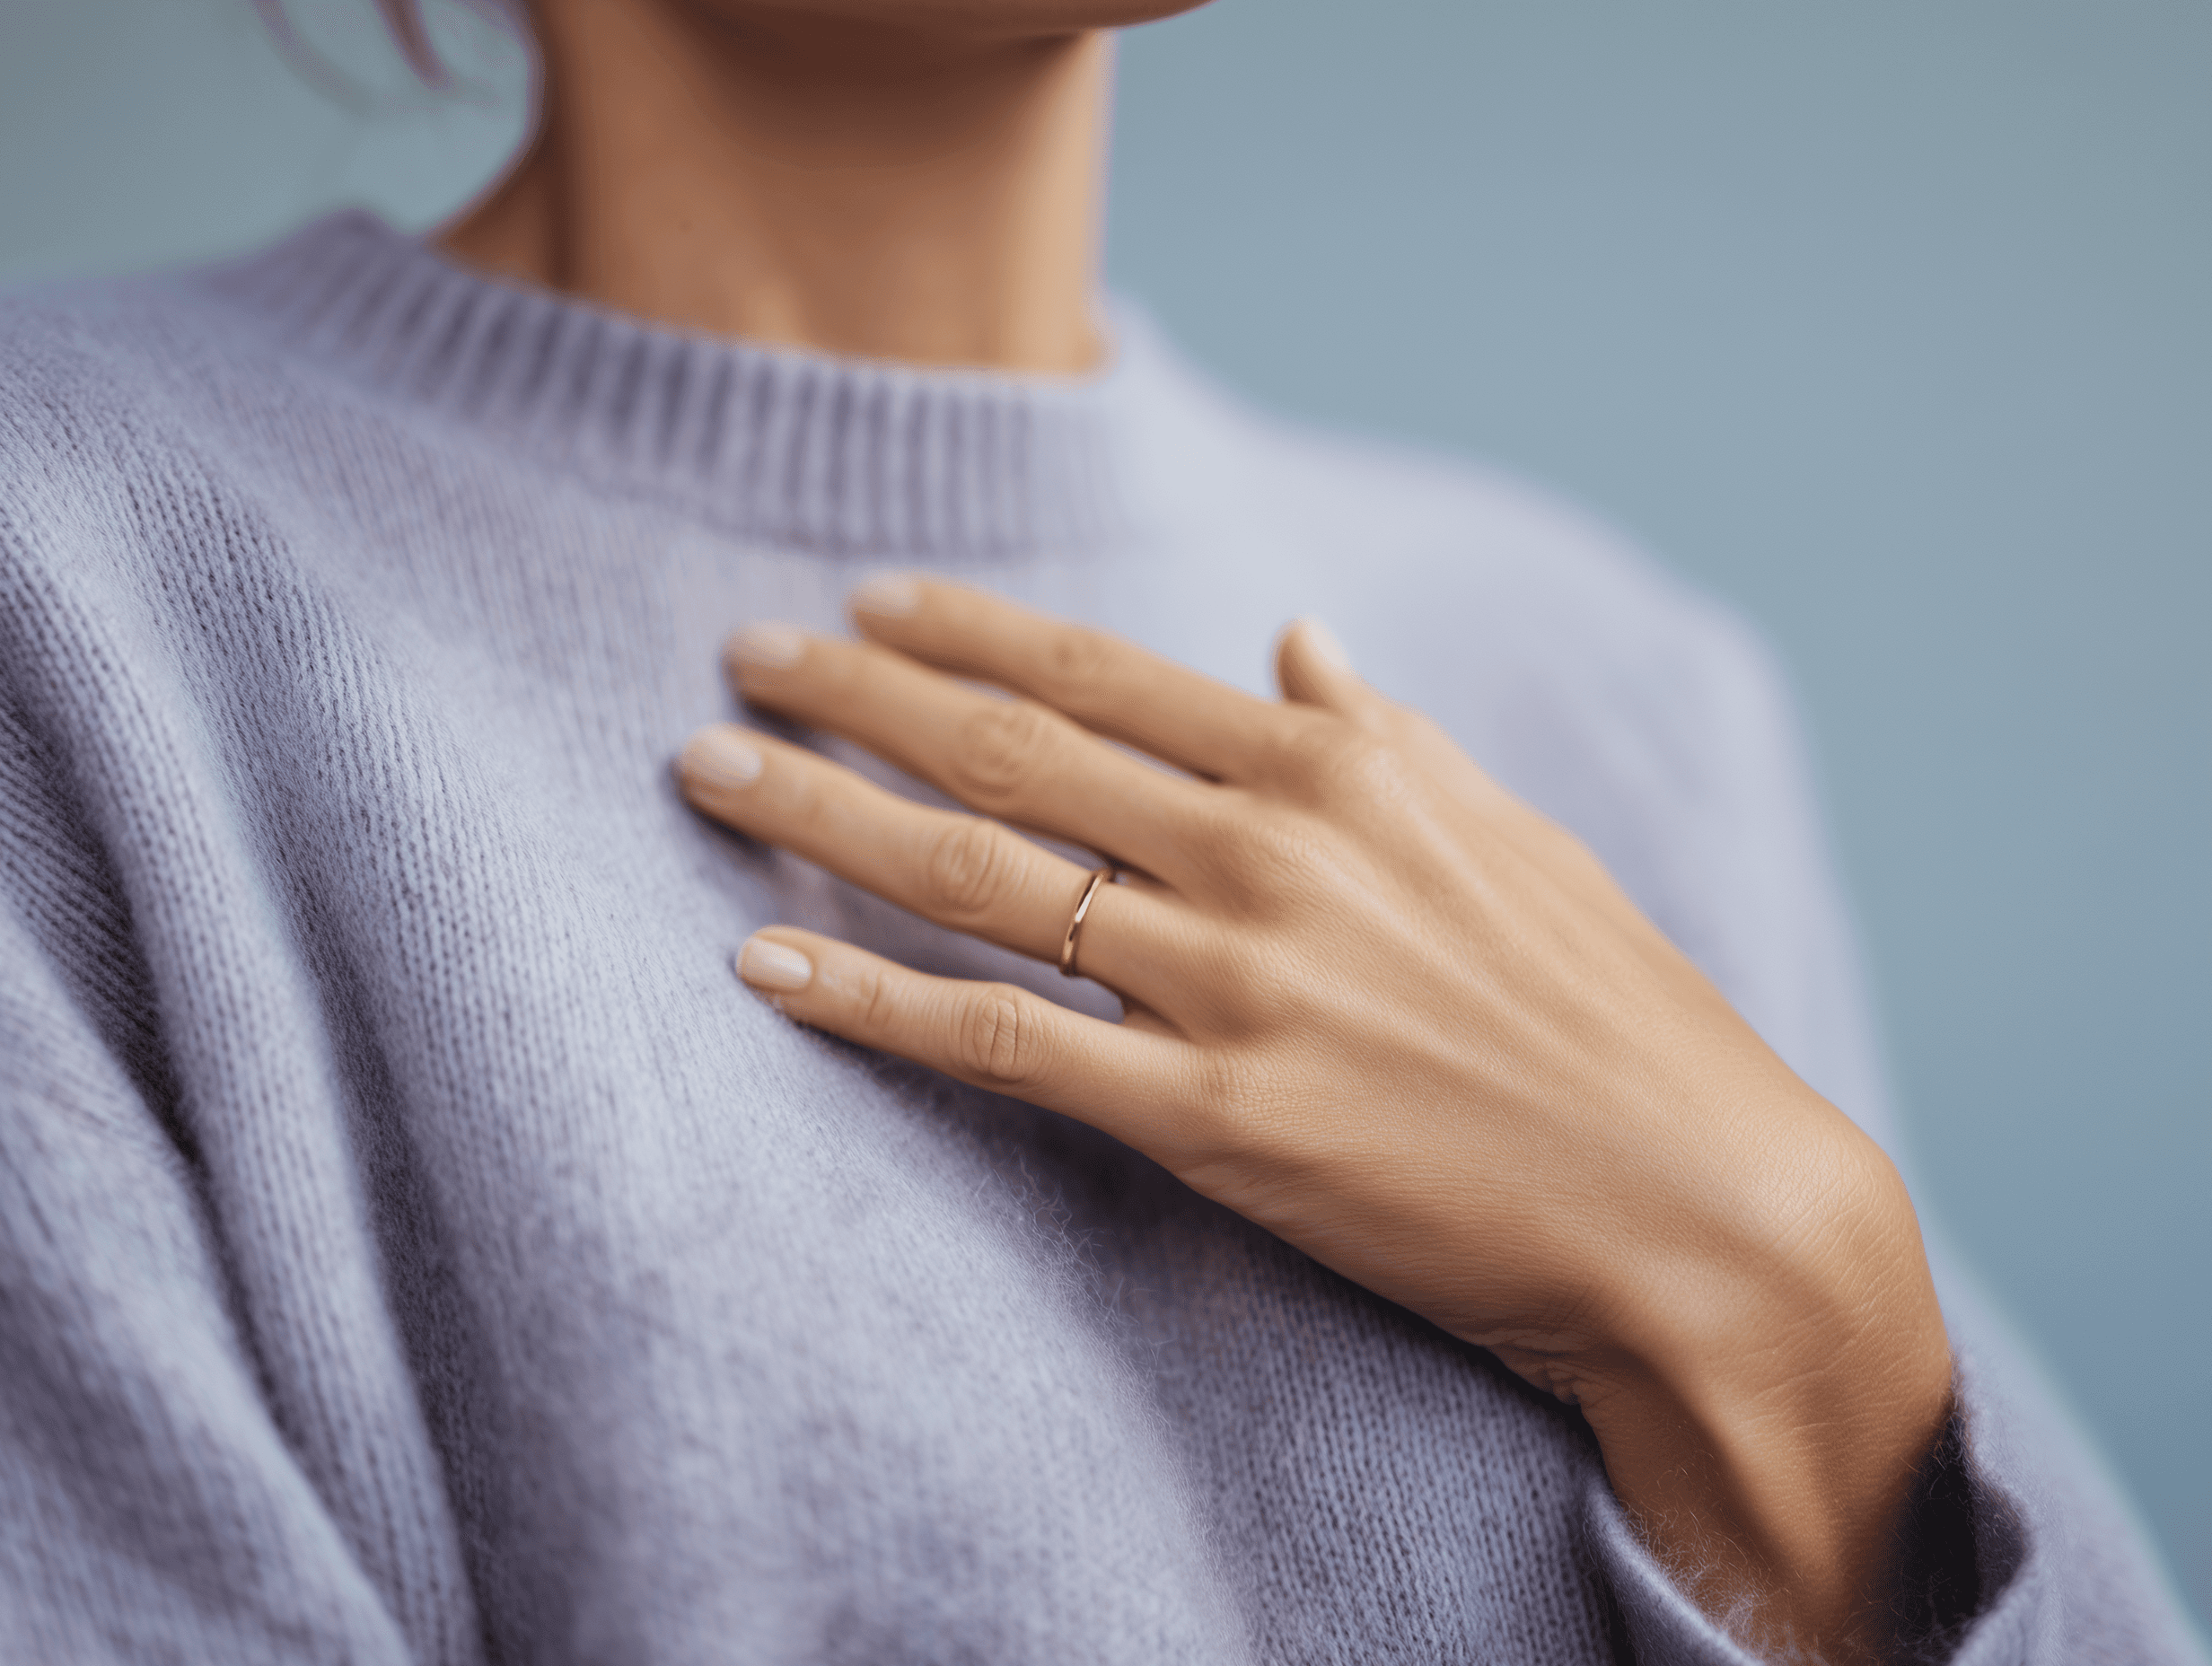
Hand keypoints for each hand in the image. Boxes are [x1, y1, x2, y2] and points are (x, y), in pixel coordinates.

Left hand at [676, 576, 1952, 1659]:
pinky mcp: (1213, 1122)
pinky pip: (999, 1046)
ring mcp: (1231, 987)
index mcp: (1336, 770)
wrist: (1694, 1202)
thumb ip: (1379, 733)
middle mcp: (1267, 853)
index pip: (1101, 675)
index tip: (865, 604)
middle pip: (1009, 755)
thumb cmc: (1608, 1011)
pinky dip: (868, 1000)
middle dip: (852, 697)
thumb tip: (1293, 638)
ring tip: (710, 774)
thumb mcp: (1505, 834)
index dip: (963, 633)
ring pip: (978, 880)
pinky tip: (763, 961)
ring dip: (821, 818)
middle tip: (737, 660)